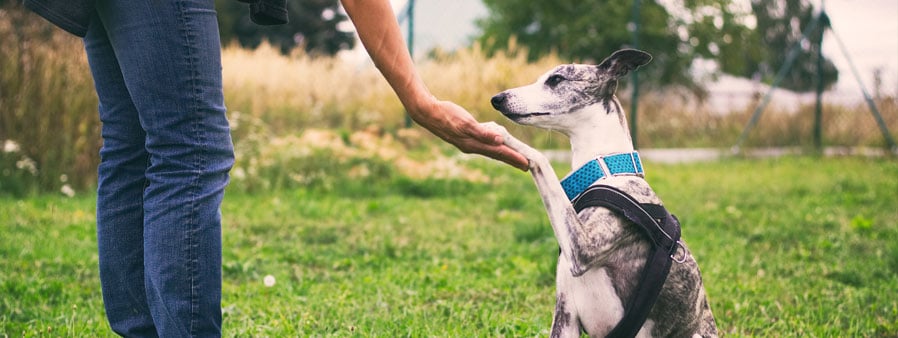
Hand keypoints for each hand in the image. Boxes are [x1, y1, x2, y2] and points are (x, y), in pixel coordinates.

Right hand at [409, 99, 528, 170]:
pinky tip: (496, 143)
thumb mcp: (465, 122)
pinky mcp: (465, 137)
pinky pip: (484, 144)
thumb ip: (482, 132)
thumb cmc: (446, 115)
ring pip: (491, 150)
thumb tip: (500, 140)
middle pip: (496, 155)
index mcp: (474, 144)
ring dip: (504, 154)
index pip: (499, 153)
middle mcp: (472, 146)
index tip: (527, 164)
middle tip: (526, 165)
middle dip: (511, 159)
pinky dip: (494, 146)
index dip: (514, 158)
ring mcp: (468, 142)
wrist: (427, 113)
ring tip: (515, 157)